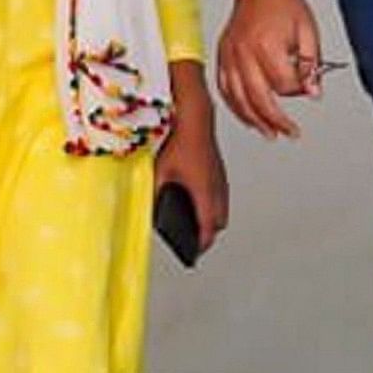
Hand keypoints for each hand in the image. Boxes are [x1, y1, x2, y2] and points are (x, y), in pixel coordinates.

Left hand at [156, 81, 230, 254]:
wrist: (195, 120)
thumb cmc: (179, 143)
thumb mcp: (159, 172)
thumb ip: (155, 194)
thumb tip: (150, 208)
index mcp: (203, 192)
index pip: (208, 227)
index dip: (201, 243)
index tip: (194, 253)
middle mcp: (216, 187)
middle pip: (219, 221)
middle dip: (208, 233)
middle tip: (195, 241)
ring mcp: (221, 178)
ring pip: (222, 208)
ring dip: (212, 218)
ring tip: (196, 225)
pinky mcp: (220, 171)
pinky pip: (220, 194)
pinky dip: (212, 203)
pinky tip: (198, 201)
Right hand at [213, 0, 325, 141]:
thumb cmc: (284, 4)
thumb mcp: (308, 32)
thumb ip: (311, 65)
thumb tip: (313, 92)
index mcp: (266, 45)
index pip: (283, 85)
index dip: (298, 91)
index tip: (307, 88)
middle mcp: (244, 52)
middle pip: (258, 98)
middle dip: (275, 120)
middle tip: (288, 132)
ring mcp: (229, 55)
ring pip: (237, 98)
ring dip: (253, 119)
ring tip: (268, 132)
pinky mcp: (222, 55)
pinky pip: (224, 88)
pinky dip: (234, 105)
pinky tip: (246, 114)